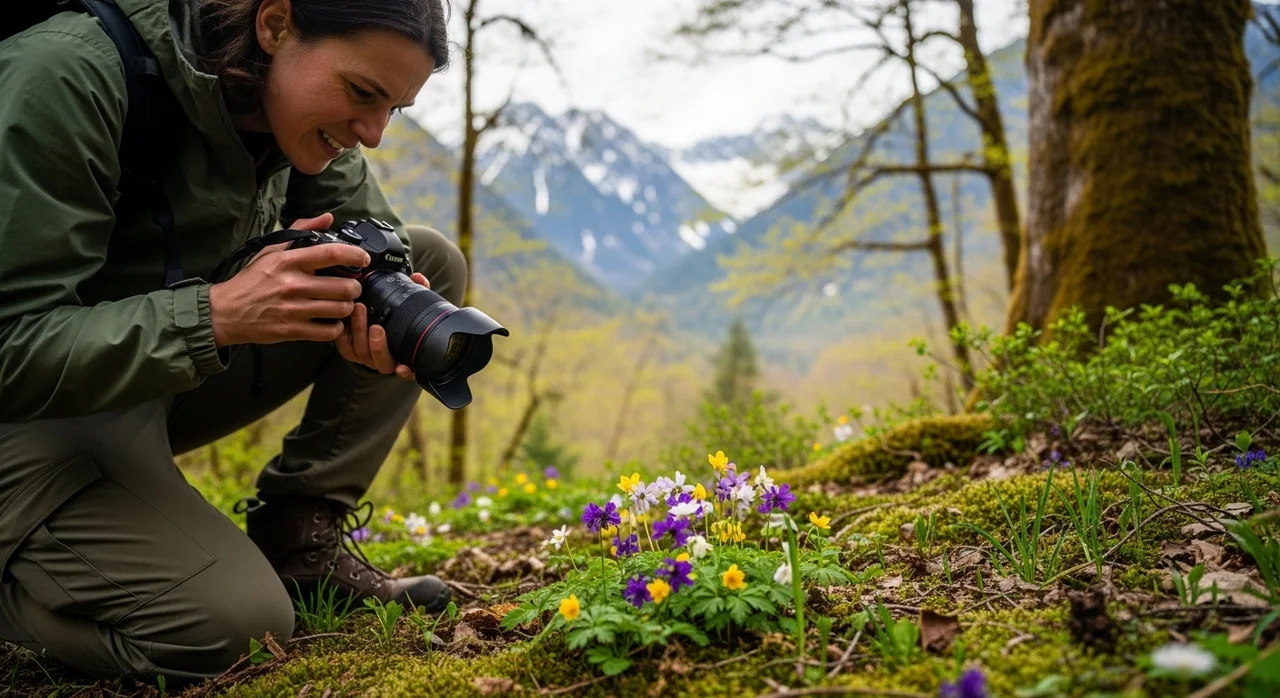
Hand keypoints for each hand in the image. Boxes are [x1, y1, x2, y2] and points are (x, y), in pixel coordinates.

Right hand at [208, 213, 367, 346]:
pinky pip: (329, 331)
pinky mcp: (292, 330)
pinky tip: (332, 321)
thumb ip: (301, 231)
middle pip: (344, 286)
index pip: (332, 254)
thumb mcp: (271, 251)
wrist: (225, 312)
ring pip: (341, 310)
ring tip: (342, 304)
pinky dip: (337, 327)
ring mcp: (293, 309)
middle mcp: (292, 284)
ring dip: (348, 307)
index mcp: (288, 261)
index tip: (363, 259)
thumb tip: (326, 218)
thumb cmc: (251, 281)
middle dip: (355, 287)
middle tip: (353, 287)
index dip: (355, 255)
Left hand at [334, 272, 430, 379]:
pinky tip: (344, 317)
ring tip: (359, 309)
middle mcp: (384, 361)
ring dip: (359, 332)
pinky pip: (344, 346)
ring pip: (360, 352)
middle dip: (378, 346)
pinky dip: (343, 334)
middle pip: (381, 361)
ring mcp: (366, 357)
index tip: (402, 367)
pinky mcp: (349, 350)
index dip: (405, 371)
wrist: (377, 318)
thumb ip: (418, 292)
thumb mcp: (411, 305)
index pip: (407, 370)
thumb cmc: (398, 317)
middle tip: (376, 327)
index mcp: (404, 357)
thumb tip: (418, 278)